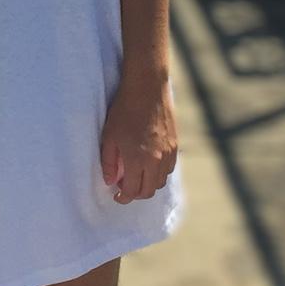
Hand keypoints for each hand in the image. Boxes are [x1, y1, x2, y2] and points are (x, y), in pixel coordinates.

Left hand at [100, 78, 176, 204]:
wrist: (147, 88)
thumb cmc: (124, 110)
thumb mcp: (109, 136)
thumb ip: (109, 162)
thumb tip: (110, 181)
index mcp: (138, 160)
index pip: (133, 191)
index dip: (124, 197)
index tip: (117, 195)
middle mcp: (156, 161)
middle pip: (149, 190)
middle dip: (136, 194)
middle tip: (125, 188)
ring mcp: (168, 153)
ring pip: (160, 181)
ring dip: (148, 184)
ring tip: (136, 175)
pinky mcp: (175, 145)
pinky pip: (169, 169)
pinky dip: (159, 173)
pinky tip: (149, 164)